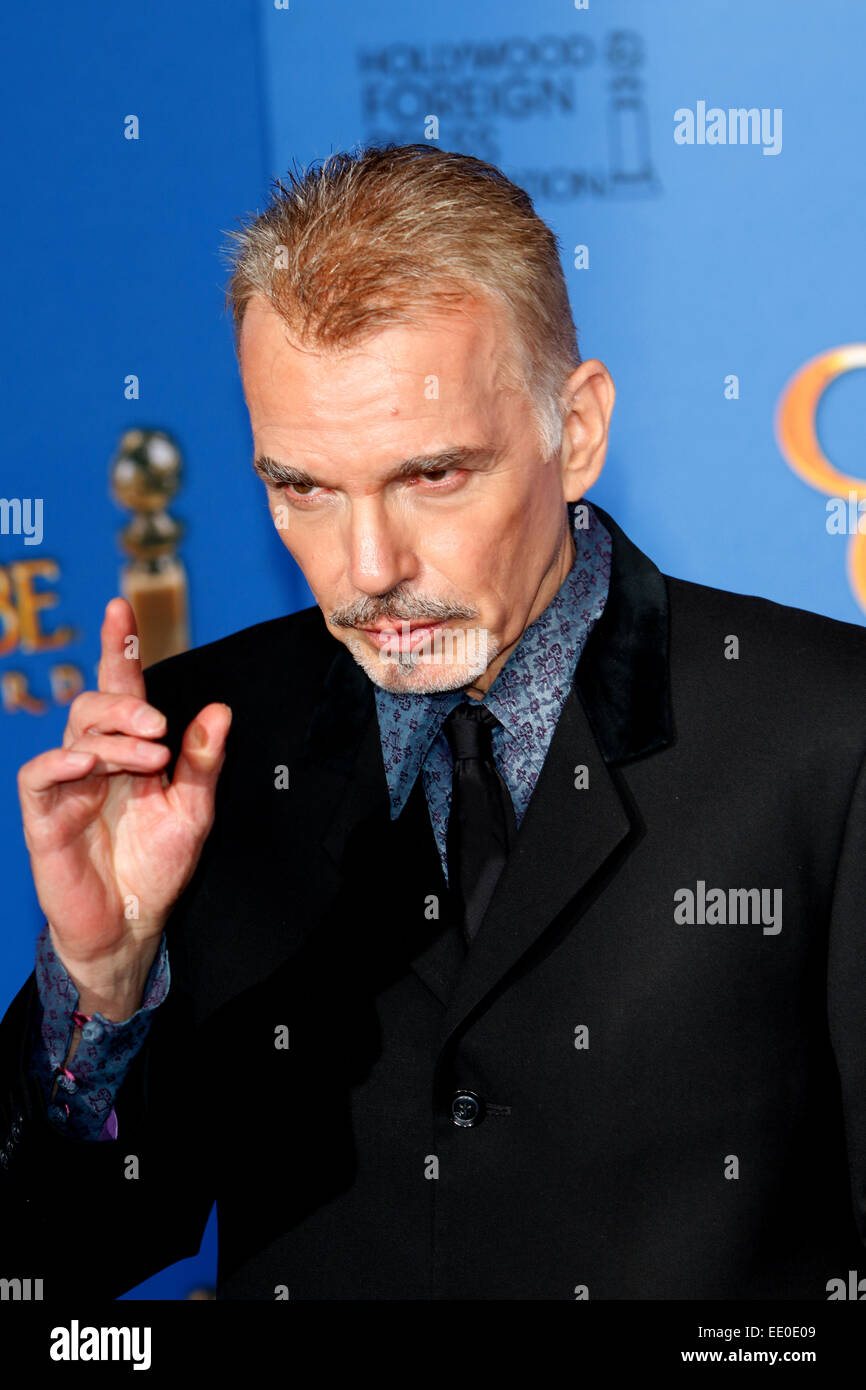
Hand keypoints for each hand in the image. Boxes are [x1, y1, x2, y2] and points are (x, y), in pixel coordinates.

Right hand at [17, 597, 231, 1017]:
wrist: (132, 925)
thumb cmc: (158, 864)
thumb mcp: (193, 810)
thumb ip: (203, 761)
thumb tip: (219, 709)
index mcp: (130, 751)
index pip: (122, 690)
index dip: (119, 648)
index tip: (120, 607)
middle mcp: (95, 760)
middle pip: (96, 704)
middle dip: (127, 702)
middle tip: (160, 727)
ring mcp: (66, 786)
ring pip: (75, 732)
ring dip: (112, 736)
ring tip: (149, 755)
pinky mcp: (44, 817)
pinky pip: (39, 776)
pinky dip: (60, 762)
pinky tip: (85, 763)